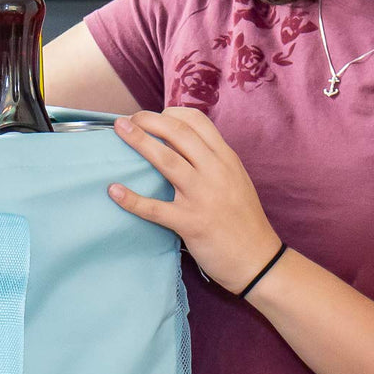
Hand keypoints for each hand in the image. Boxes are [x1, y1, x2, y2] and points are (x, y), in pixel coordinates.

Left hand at [108, 107, 282, 294]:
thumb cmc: (244, 219)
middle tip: (128, 120)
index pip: (197, 121)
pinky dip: (132, 199)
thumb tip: (181, 142)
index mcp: (226, 158)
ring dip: (139, 141)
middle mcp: (215, 171)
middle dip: (149, 120)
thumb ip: (213, 160)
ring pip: (166, 160)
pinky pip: (155, 208)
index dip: (170, 113)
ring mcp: (202, 196)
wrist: (259, 260)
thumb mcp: (236, 179)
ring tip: (119, 131)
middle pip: (178, 133)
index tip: (152, 117)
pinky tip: (114, 190)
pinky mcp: (190, 223)